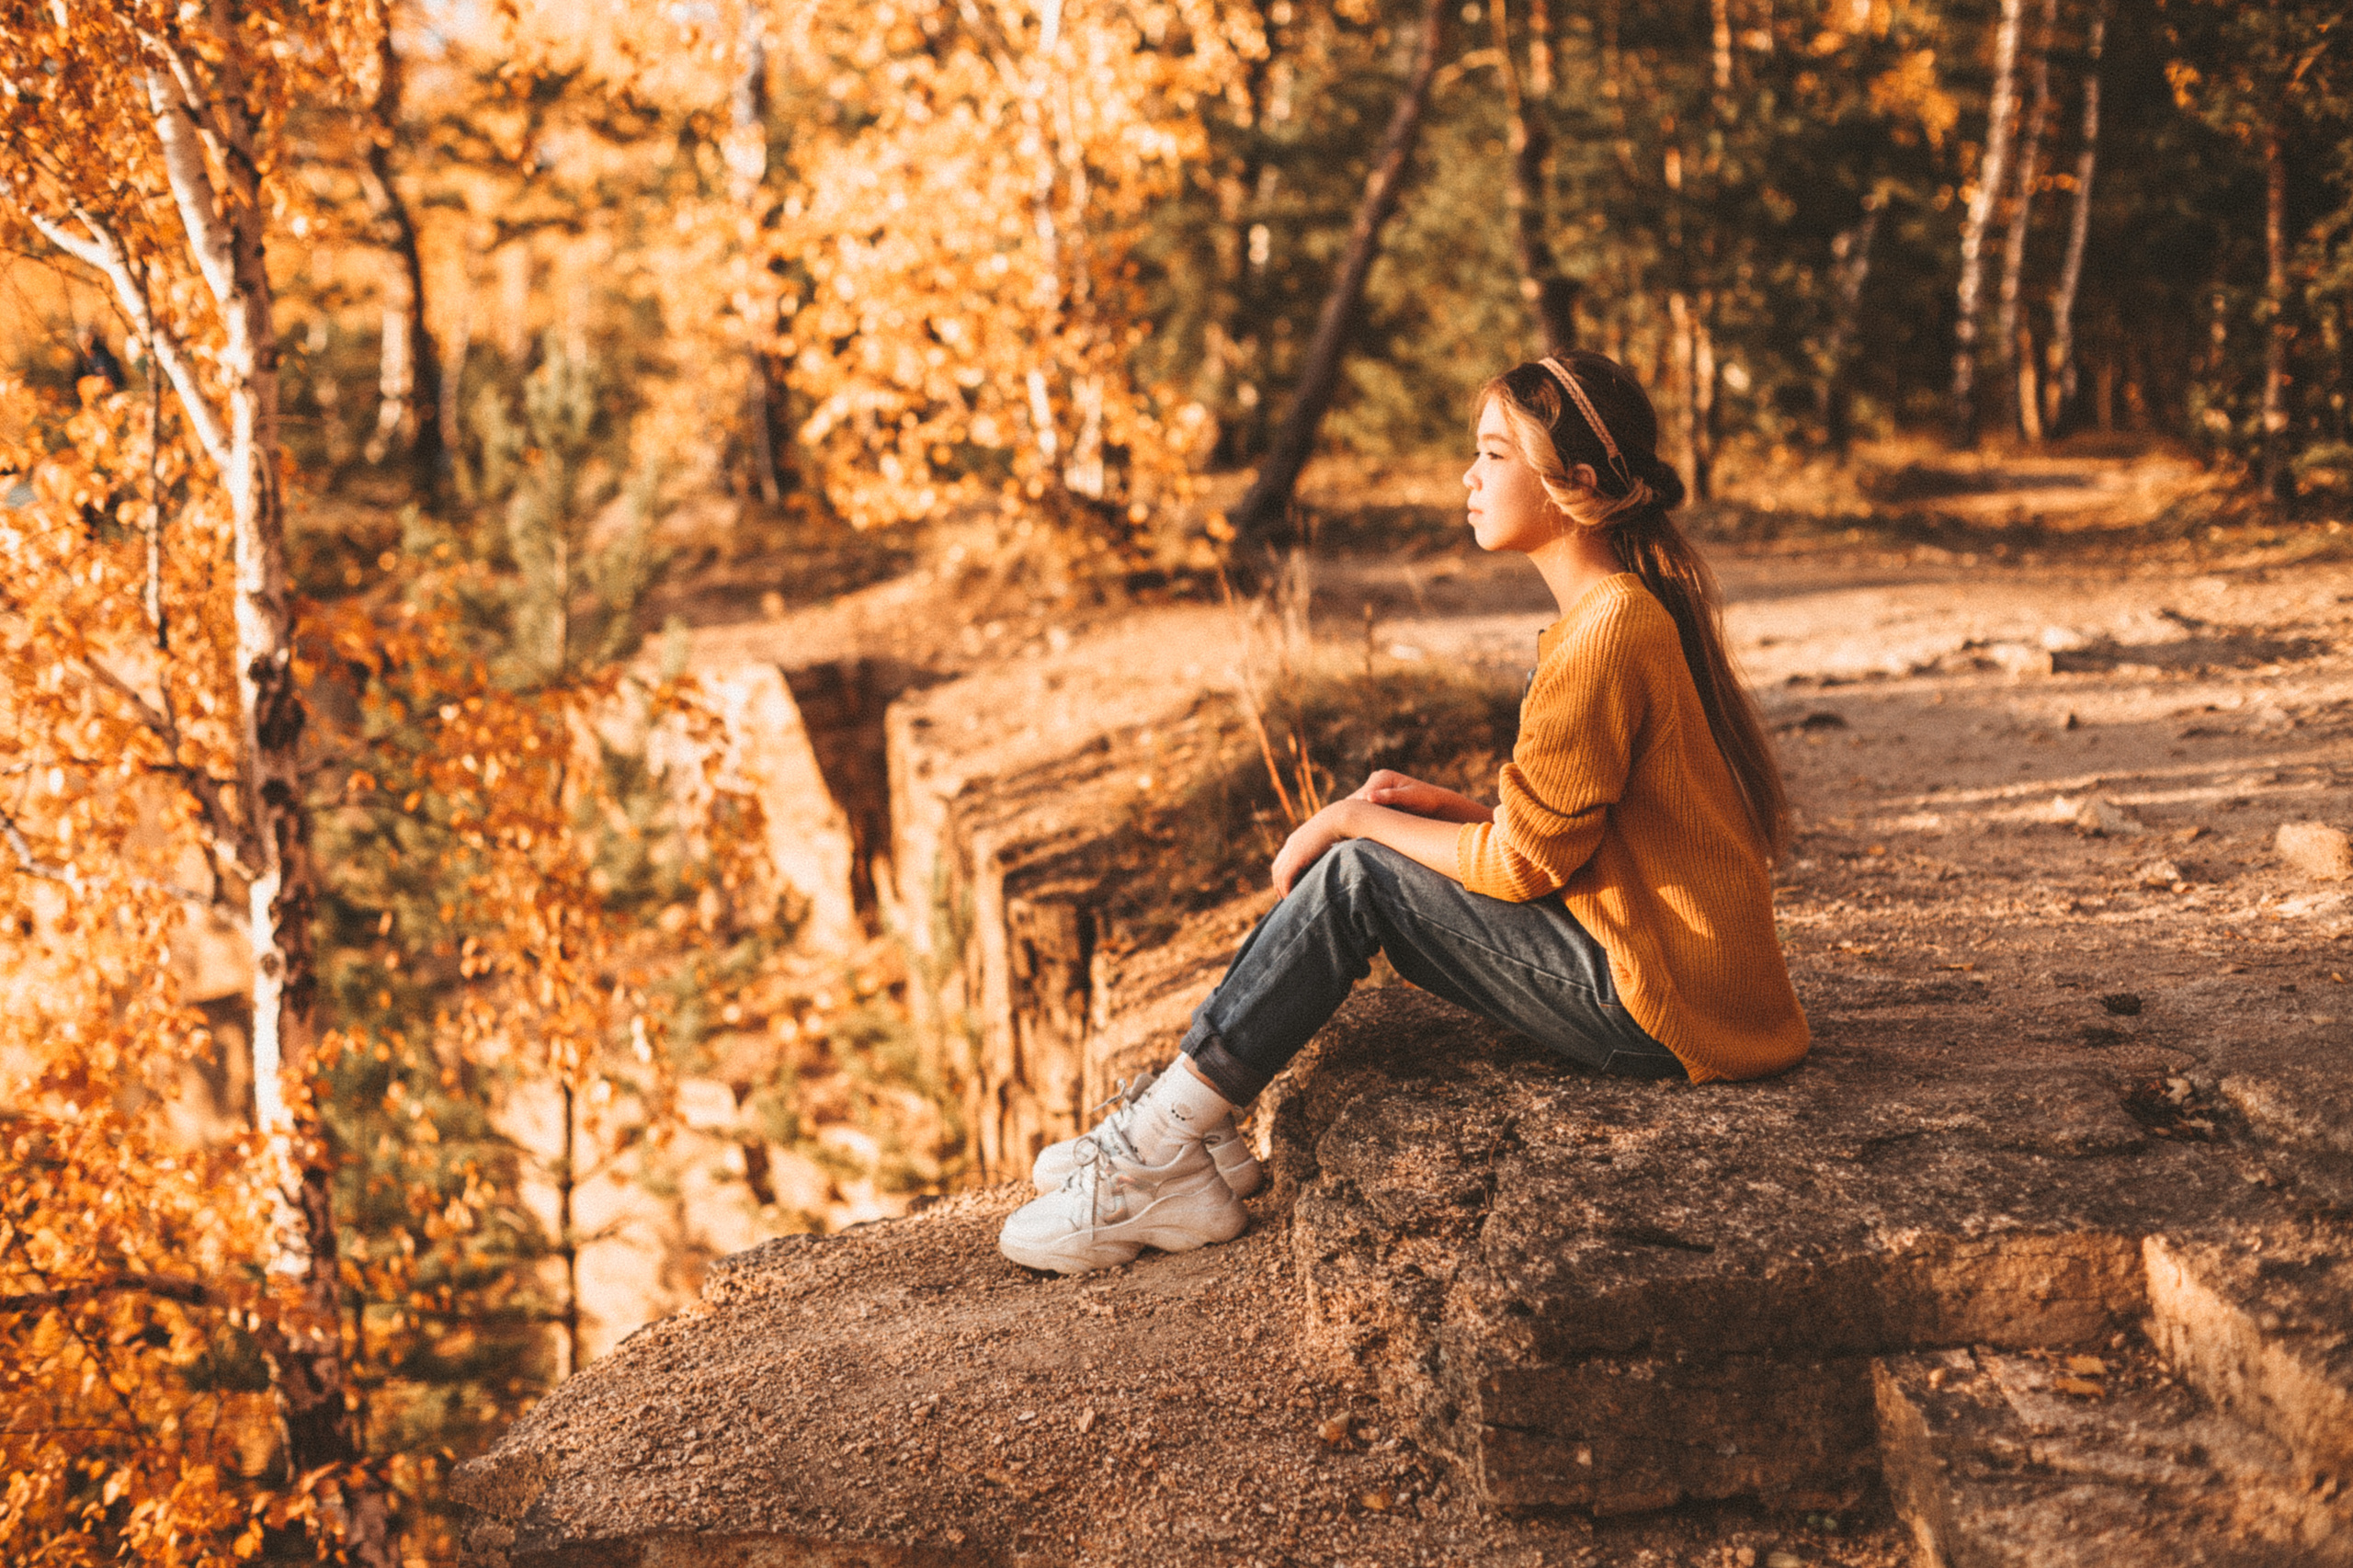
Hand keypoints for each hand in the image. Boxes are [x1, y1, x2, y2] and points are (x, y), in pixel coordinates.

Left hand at [1270, 801, 1356, 897]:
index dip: (1282, 874)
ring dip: (1281, 889)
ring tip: (1288, 902)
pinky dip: (1286, 889)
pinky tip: (1291, 897)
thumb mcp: (1329, 839)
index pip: (1282, 860)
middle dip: (1278, 884)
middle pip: (1277, 868)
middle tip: (1283, 899)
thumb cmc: (1341, 826)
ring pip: (1279, 875)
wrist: (1340, 818)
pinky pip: (1286, 878)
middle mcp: (1290, 845)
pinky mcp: (1296, 857)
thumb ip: (1325, 849)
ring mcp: (1292, 850)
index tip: (1287, 887)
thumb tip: (1334, 858)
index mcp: (1297, 840)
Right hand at [1351, 769, 1491, 823]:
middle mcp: (1375, 780)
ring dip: (1355, 819)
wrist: (1435, 803)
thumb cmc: (1426, 800)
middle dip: (1353, 816)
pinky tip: (1357, 833)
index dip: (1357, 812)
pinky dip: (1360, 821)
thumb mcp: (1410, 797)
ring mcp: (1374, 790)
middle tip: (1347, 835)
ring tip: (1350, 835)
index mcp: (1382, 777)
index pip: (1361, 796)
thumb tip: (1369, 797)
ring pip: (1357, 806)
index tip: (1353, 829)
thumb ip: (1390, 796)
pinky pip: (1363, 811)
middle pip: (1356, 801)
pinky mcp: (1375, 800)